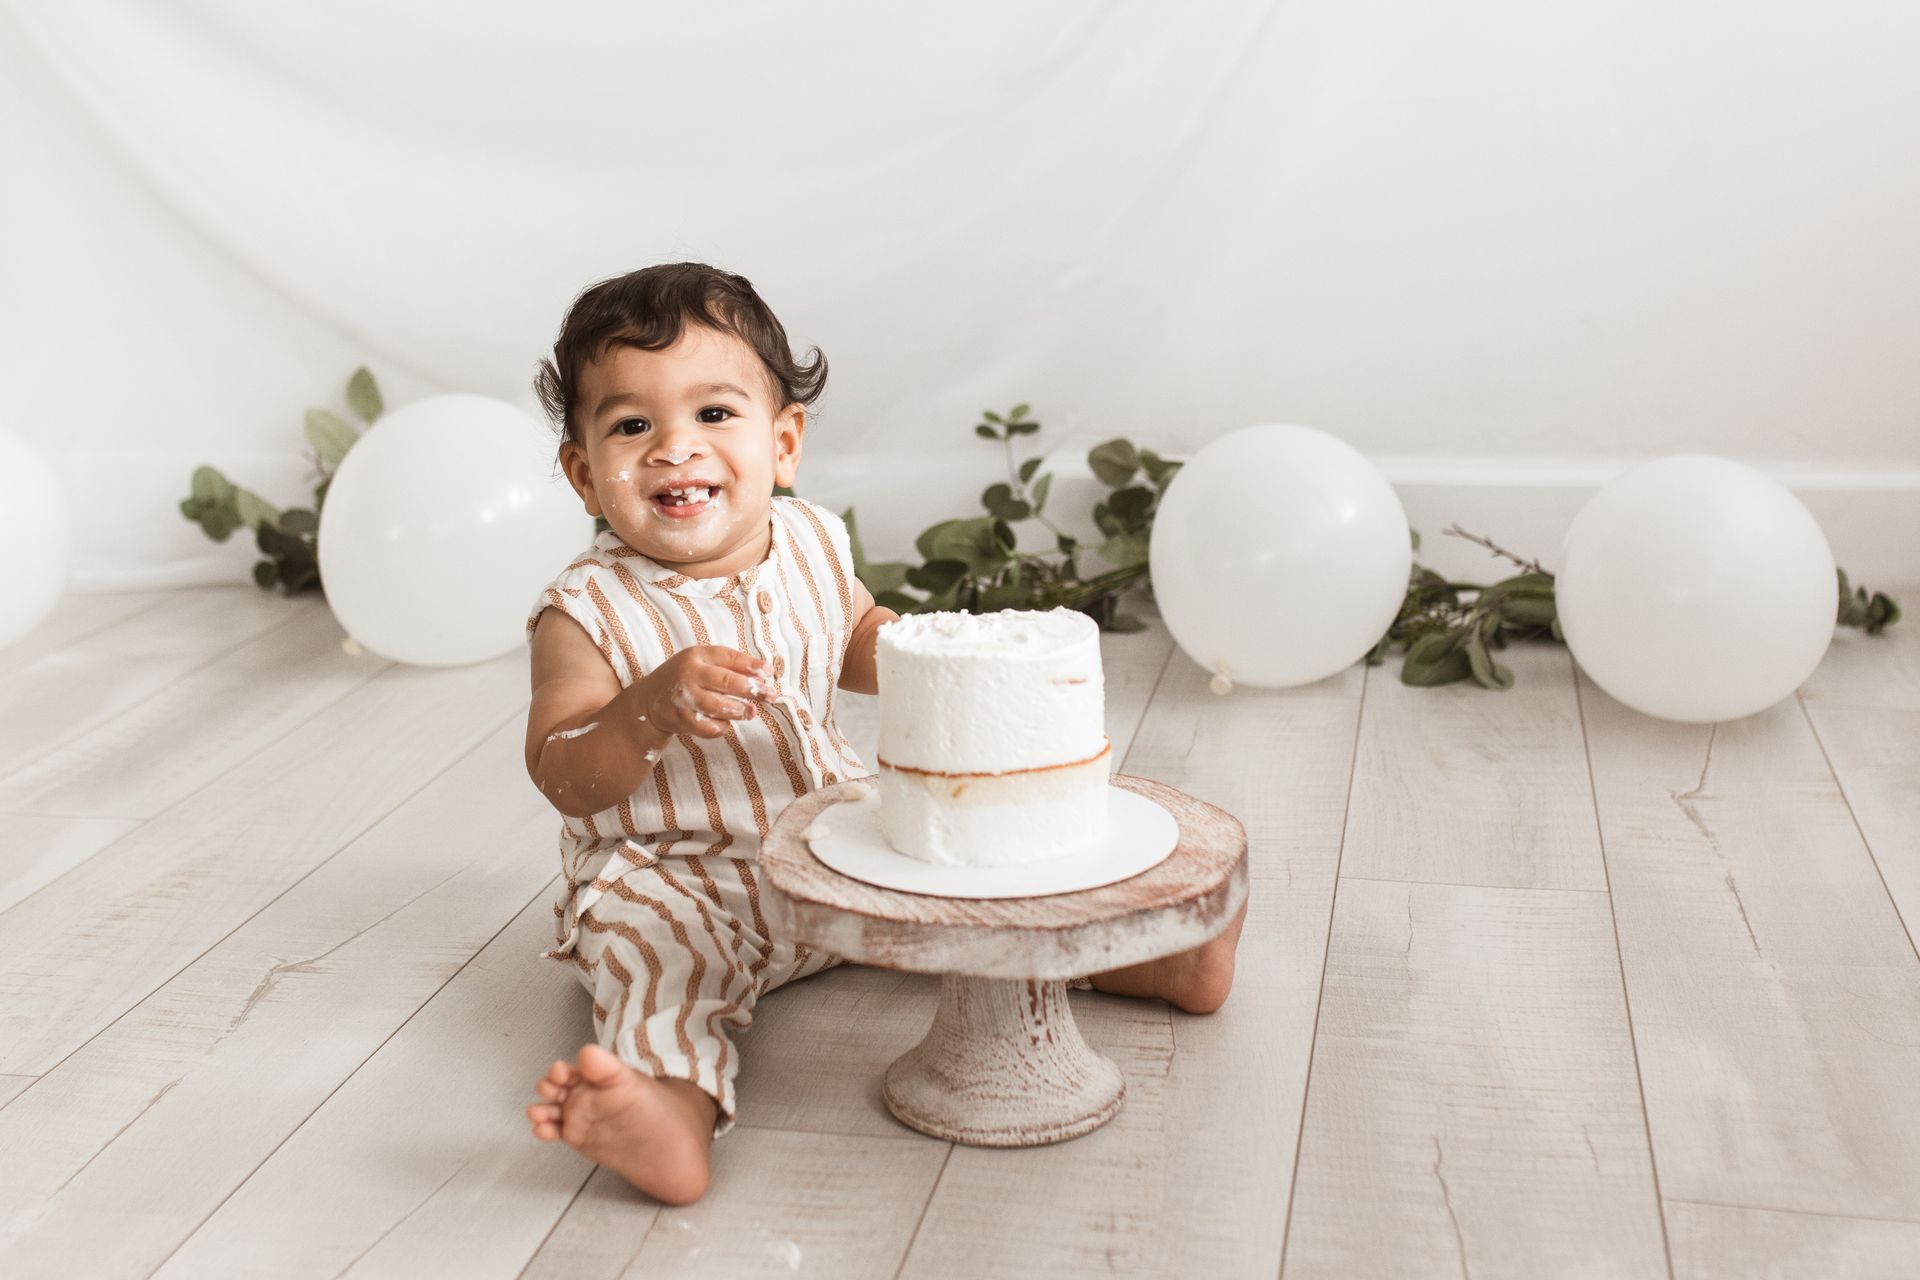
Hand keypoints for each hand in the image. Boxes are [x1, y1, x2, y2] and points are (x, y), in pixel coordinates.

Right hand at [633, 646, 775, 739]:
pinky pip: (707, 727)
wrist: (648, 700)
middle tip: (769, 695)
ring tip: (751, 712)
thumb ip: (728, 665)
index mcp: (696, 655)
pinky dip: (721, 727)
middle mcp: (688, 674)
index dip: (751, 665)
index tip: (769, 672)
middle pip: (727, 682)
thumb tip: (762, 675)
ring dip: (739, 710)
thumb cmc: (683, 678)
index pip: (728, 657)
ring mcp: (683, 698)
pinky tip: (726, 723)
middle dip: (752, 690)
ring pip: (718, 706)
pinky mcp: (680, 719)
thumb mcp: (700, 662)